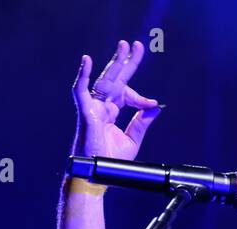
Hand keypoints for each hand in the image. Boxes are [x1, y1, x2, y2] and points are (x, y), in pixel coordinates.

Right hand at [72, 39, 162, 161]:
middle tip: (136, 44)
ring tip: (124, 45)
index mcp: (111, 111)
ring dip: (114, 62)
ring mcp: (92, 107)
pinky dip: (82, 75)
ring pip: (104, 79)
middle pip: (115, 78)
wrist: (98, 176)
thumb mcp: (133, 140)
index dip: (141, 98)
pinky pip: (80, 90)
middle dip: (126, 61)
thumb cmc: (111, 161)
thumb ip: (142, 122)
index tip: (152, 103)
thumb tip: (155, 106)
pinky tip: (86, 60)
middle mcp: (101, 105)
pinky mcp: (85, 112)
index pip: (127, 94)